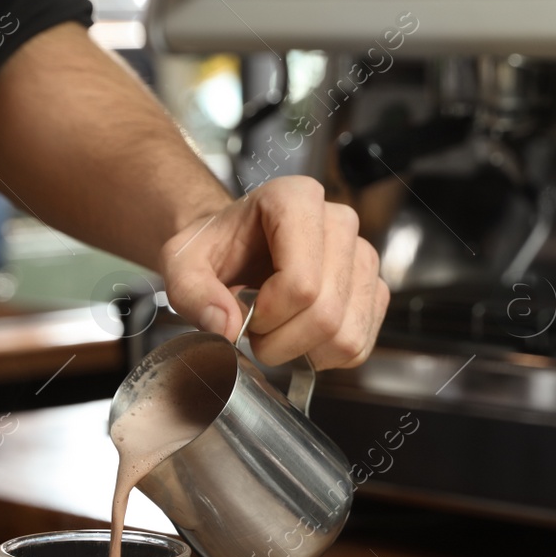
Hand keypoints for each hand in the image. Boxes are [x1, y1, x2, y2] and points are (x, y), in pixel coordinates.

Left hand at [159, 176, 389, 369]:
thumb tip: (226, 327)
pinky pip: (359, 344)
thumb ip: (192, 293)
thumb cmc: (216, 250)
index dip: (270, 316)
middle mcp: (339, 221)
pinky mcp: (373, 289)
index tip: (246, 317)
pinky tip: (300, 339)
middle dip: (283, 341)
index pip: (301, 282)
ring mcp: (363, 255)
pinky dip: (324, 356)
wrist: (237, 249)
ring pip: (345, 334)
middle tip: (256, 334)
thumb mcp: (182, 264)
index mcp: (295, 200)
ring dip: (303, 351)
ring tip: (277, 333)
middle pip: (326, 312)